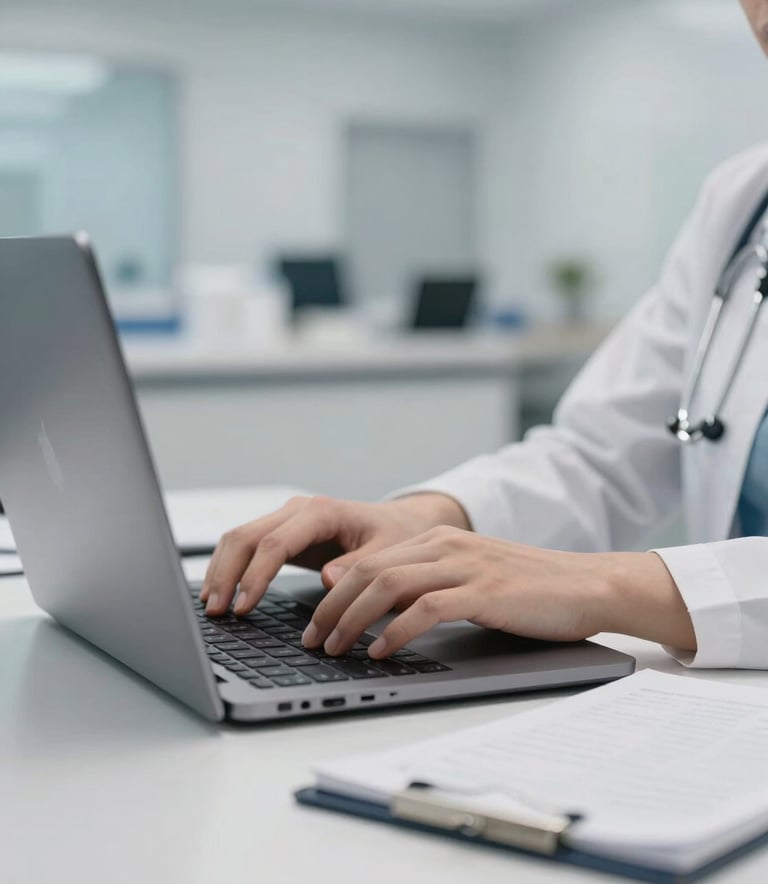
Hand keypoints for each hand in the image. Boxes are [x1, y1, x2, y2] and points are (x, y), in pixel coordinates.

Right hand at [200, 493, 469, 615]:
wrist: (401, 521)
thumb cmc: (397, 536)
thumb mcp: (389, 551)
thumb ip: (359, 565)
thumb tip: (328, 579)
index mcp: (322, 512)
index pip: (275, 542)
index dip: (256, 575)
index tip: (243, 605)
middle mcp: (299, 510)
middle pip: (246, 536)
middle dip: (226, 573)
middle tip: (215, 611)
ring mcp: (287, 519)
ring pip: (239, 538)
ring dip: (221, 570)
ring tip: (211, 607)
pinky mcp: (283, 533)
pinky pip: (247, 546)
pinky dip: (229, 568)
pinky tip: (220, 592)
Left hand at [299, 528, 697, 657]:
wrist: (589, 584)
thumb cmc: (529, 590)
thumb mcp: (470, 578)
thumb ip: (428, 586)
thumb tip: (379, 614)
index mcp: (439, 541)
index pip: (369, 561)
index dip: (334, 593)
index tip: (316, 622)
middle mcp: (445, 546)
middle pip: (368, 571)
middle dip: (332, 607)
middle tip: (313, 639)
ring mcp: (465, 566)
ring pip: (389, 585)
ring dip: (353, 619)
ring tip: (336, 648)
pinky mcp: (485, 591)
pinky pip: (427, 608)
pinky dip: (397, 630)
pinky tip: (382, 651)